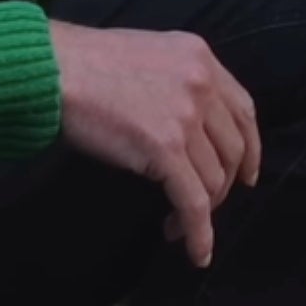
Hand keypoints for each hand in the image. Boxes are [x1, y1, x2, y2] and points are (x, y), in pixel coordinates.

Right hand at [47, 19, 260, 267]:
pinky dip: (199, 233)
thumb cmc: (90, 64)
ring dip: (202, 212)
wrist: (57, 68)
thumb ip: (179, 80)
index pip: (243, 110)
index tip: (246, 174)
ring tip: (177, 225)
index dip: (249, 149)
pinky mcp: (165, 147)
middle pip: (233, 149)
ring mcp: (186, 115)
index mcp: (200, 56)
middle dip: (224, 186)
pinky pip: (193, 202)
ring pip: (215, 179)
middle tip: (204, 207)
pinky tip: (195, 251)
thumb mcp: (151, 54)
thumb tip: (190, 123)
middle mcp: (202, 83)